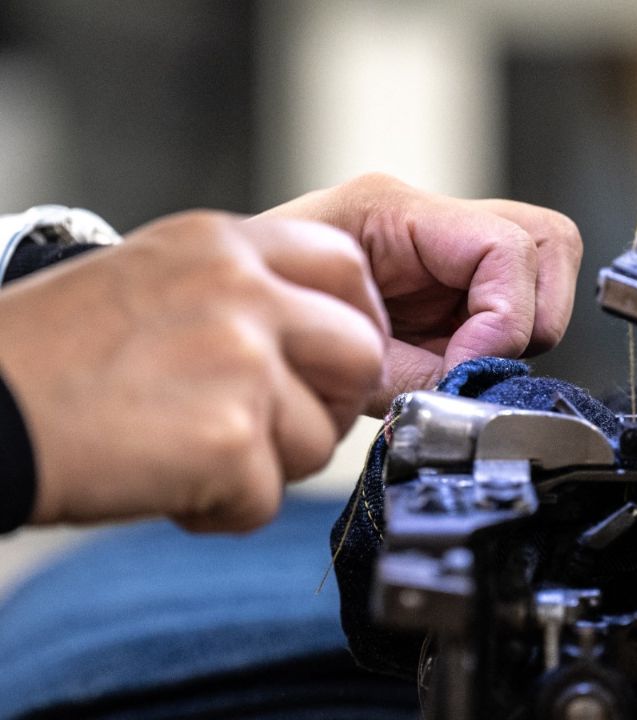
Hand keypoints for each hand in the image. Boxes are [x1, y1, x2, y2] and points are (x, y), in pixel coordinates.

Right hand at [0, 212, 386, 530]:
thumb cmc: (48, 356)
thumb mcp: (151, 277)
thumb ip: (240, 291)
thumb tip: (319, 335)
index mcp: (223, 244)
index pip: (347, 267)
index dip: (355, 321)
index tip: (332, 360)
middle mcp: (242, 292)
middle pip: (360, 353)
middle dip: (328, 403)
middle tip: (270, 428)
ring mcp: (240, 363)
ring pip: (320, 437)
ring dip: (266, 466)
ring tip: (190, 454)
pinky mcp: (229, 439)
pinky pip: (270, 499)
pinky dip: (223, 511)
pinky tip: (166, 485)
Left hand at [261, 173, 583, 411]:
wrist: (234, 327)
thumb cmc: (265, 325)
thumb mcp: (333, 356)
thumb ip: (410, 374)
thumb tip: (474, 387)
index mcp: (390, 209)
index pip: (504, 246)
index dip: (504, 319)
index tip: (467, 367)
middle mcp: (430, 216)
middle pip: (547, 239)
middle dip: (532, 314)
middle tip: (481, 361)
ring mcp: (449, 242)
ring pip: (549, 261)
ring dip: (527, 322)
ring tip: (471, 360)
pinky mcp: (458, 276)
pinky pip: (523, 295)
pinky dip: (509, 334)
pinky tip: (459, 357)